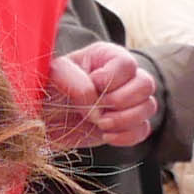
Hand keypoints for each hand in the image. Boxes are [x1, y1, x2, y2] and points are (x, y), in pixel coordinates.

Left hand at [42, 40, 158, 152]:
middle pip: (146, 84)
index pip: (128, 64)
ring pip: (149, 107)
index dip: (112, 80)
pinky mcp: (127, 124)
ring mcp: (128, 101)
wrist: (45, 119)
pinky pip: (143, 130)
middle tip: (98, 110)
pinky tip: (106, 136)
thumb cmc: (49, 90)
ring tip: (100, 124)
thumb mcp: (55, 75)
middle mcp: (123, 76)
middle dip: (122, 101)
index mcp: (107, 57)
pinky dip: (127, 136)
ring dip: (125, 120)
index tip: (92, 85)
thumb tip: (96, 103)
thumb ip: (74, 81)